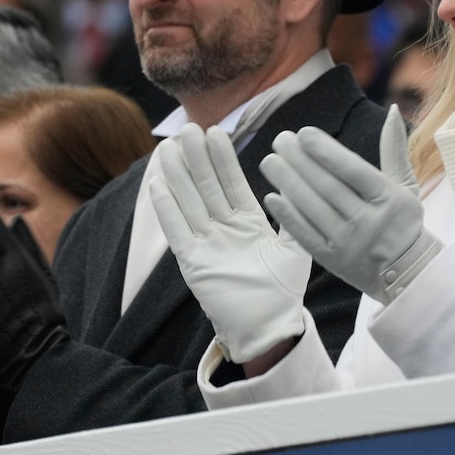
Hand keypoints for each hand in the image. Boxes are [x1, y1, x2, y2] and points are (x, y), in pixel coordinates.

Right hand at [149, 125, 309, 363]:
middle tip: (188, 129)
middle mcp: (225, 229)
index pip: (232, 184)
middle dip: (198, 158)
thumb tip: (296, 186)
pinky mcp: (193, 263)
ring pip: (189, 203)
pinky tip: (157, 185)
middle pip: (207, 187)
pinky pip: (177, 231)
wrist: (269, 326)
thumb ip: (295, 220)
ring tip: (169, 147)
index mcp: (248, 223)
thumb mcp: (295, 249)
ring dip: (178, 176)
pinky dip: (167, 209)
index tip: (216, 132)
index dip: (223, 159)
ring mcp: (207, 244)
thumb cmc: (284, 291)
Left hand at [259, 106, 439, 304]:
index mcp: (389, 199)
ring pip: (314, 209)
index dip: (327, 151)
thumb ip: (394, 148)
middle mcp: (370, 222)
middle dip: (300, 161)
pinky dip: (288, 217)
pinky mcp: (334, 261)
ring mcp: (351, 244)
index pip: (354, 171)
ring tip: (269, 161)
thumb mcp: (405, 185)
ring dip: (288, 183)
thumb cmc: (403, 221)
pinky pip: (307, 236)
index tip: (304, 133)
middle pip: (329, 187)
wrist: (407, 273)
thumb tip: (391, 109)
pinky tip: (272, 197)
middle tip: (279, 139)